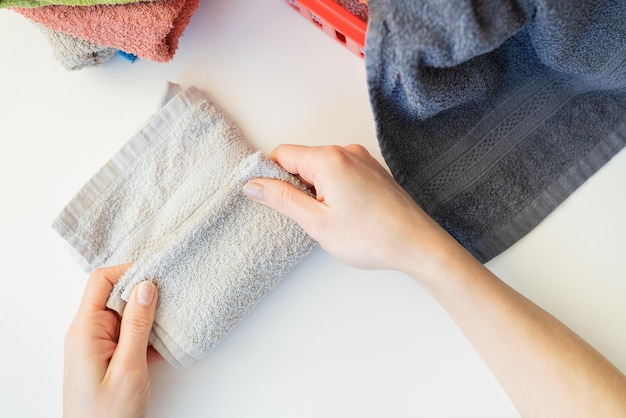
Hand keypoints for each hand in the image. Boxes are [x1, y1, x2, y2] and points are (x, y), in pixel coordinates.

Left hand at [63, 264, 158, 417]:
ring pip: (126, 314)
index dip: (128, 271)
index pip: (101, 281)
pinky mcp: (110, 357)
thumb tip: (145, 286)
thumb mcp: (128, 367)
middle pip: (115, 295)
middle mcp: (89, 333)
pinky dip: (149, 333)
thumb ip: (137, 325)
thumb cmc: (107, 414)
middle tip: (173, 290)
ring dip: (150, 314)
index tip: (157, 271)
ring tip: (175, 312)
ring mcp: (99, 345)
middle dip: (144, 291)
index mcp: (85, 330)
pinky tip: (167, 338)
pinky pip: (130, 334)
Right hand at [243, 144, 451, 274]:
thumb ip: (281, 199)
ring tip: (330, 219)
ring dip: (315, 191)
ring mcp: (363, 160)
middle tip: (306, 217)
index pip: (283, 154)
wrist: (418, 245)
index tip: (268, 198)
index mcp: (329, 158)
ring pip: (322, 169)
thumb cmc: (372, 236)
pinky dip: (333, 190)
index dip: (269, 175)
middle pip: (303, 160)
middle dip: (295, 186)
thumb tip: (253, 185)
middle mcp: (346, 151)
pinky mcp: (373, 171)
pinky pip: (341, 173)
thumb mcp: (316, 221)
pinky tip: (345, 215)